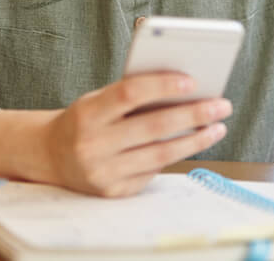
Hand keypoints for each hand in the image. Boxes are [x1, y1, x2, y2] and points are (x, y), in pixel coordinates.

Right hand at [43, 73, 231, 196]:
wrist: (51, 156)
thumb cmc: (86, 119)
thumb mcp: (98, 100)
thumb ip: (132, 93)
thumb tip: (185, 87)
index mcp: (87, 114)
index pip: (129, 94)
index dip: (162, 85)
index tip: (193, 81)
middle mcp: (92, 145)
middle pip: (153, 127)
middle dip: (194, 114)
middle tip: (222, 105)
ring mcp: (102, 173)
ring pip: (160, 154)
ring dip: (195, 139)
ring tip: (218, 127)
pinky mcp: (114, 192)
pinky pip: (153, 171)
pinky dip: (175, 155)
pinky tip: (192, 143)